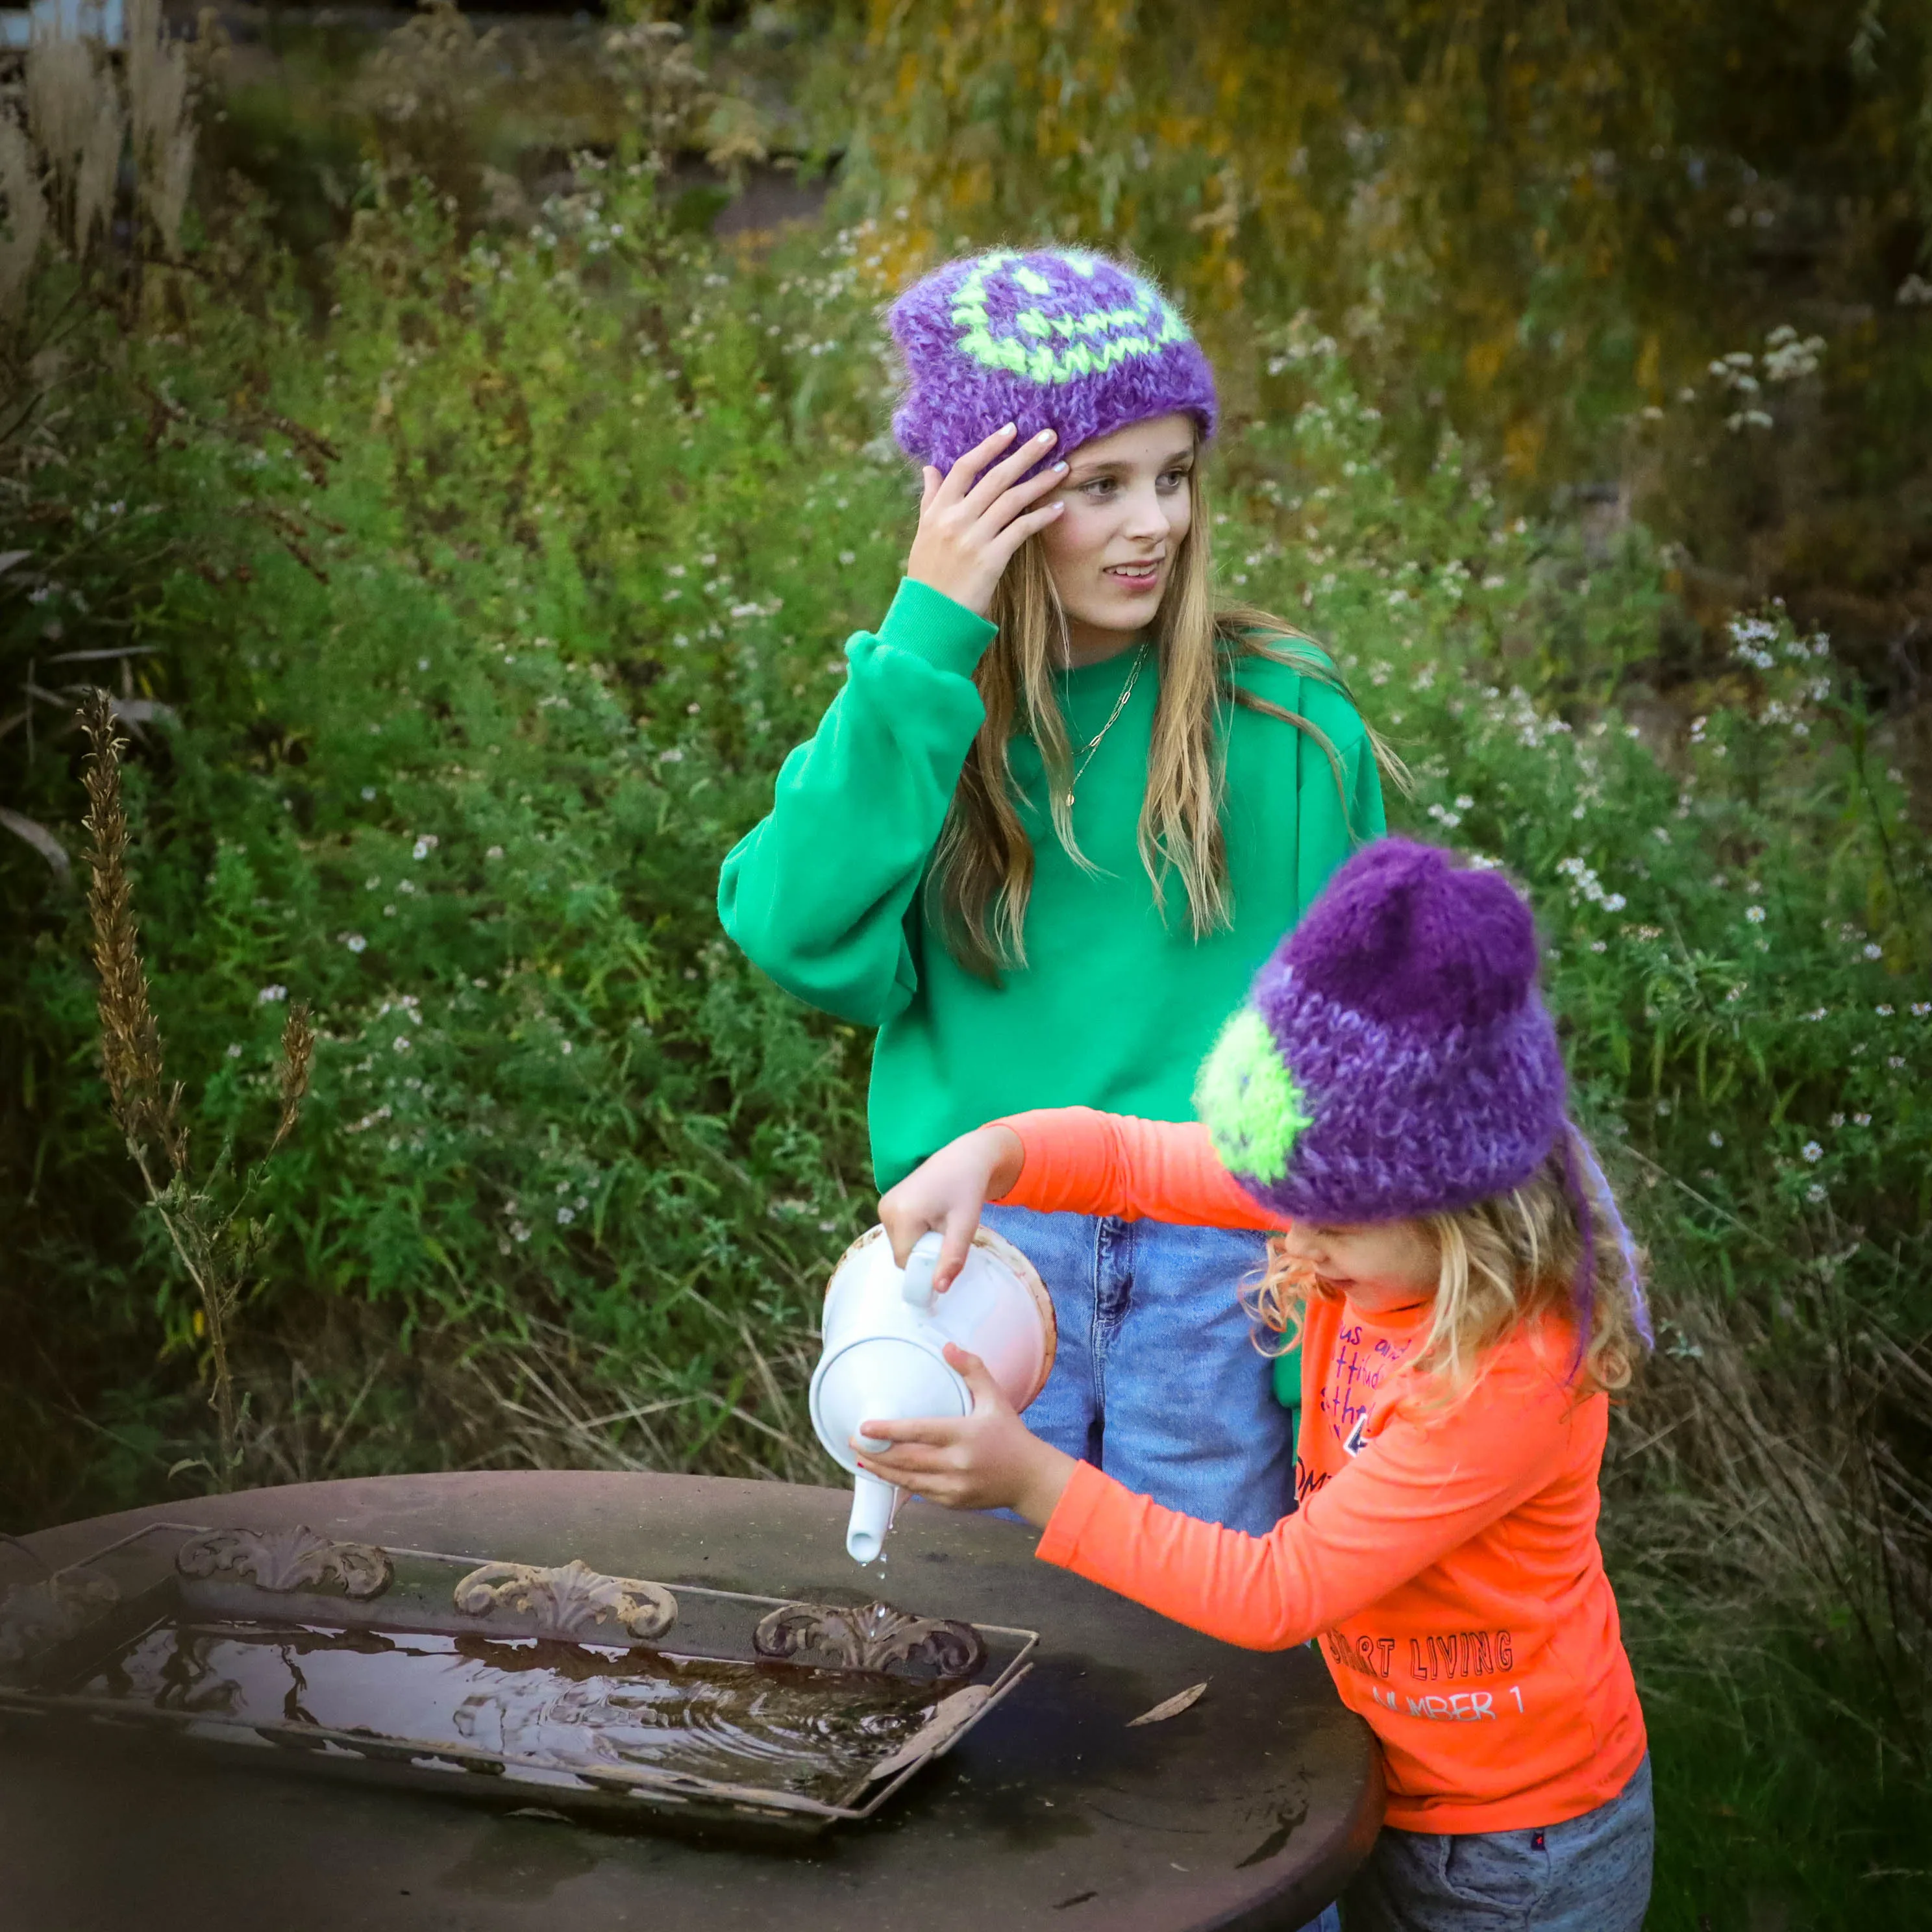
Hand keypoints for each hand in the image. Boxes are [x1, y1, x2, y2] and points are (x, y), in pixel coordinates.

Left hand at [856, 1344, 1075, 1525]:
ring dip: (881, 1471)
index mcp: (965, 1435)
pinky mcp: (954, 1502)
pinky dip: (900, 1484)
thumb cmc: (1011, 1434)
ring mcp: (955, 1487)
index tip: (864, 1428)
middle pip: (906, 1460)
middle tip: (853, 1441)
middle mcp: (958, 1463)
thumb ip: (972, 1370)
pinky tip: (886, 1474)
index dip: (888, 1431)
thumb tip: (948, 1346)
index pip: (919, 1432)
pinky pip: (920, 1493)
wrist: (1030, 1479)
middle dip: (876, 1452)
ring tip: (862, 1459)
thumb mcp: (995, 1398)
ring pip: (908, 1480)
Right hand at [879, 1123, 1024, 1292]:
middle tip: (947, 1233)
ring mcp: (884, 1205)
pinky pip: (899, 1232)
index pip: (906, 1261)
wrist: (964, 1158)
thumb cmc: (967, 1190)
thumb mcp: (965, 1226)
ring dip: (920, 1242)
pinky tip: (932, 1216)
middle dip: (924, 1253)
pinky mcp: (887, 1203)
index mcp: (902, 1215)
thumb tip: (938, 1289)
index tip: (947, 1252)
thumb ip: (951, 1258)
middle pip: (902, 1254)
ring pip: (900, 1244)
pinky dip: (915, 1233)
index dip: (926, 1265)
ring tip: (941, 1222)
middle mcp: (886, 1210)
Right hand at [905, 424, 1067, 616]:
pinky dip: (1041, 516)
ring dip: (1040, 481)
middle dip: (1025, 454)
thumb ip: (930, 499)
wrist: (931, 616)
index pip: (965, 467)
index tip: (1012, 429)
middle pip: (995, 477)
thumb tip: (931, 468)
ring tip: (1063, 467)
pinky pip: (1021, 530)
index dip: (990, 445)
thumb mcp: (924, 533)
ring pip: (1012, 500)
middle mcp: (955, 519)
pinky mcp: (991, 559)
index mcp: (938, 510)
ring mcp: (973, 538)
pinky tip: (1058, 507)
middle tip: (1050, 435)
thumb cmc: (929, 575)